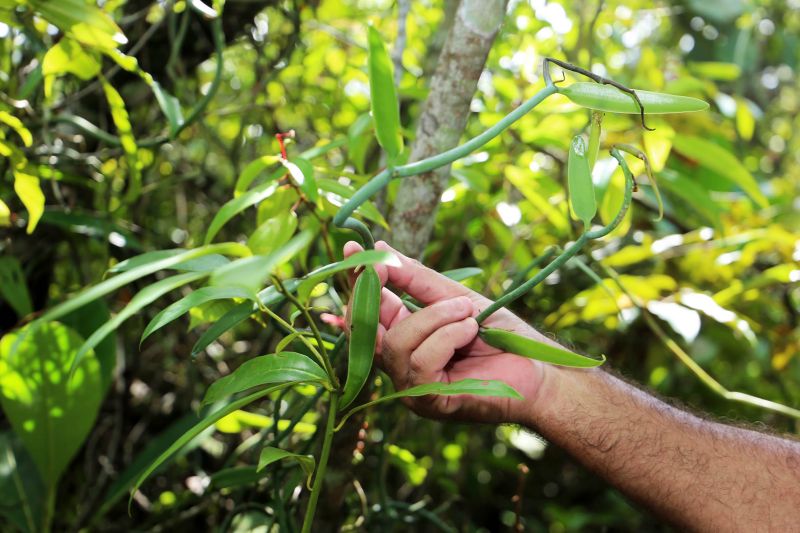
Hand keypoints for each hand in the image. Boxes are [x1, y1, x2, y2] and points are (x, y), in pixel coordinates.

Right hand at [344, 241, 559, 424]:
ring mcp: (411, 386)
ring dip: (435, 318)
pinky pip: (421, 363)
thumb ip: (416, 279)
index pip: (367, 310)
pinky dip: (448, 338)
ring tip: (467, 314)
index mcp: (405, 336)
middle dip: (378, 294)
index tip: (355, 248)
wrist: (539, 370)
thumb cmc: (501, 336)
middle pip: (366, 329)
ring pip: (398, 344)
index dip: (358, 280)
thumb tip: (380, 249)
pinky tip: (470, 333)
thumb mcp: (455, 297)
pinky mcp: (428, 402)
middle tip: (391, 269)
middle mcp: (401, 363)